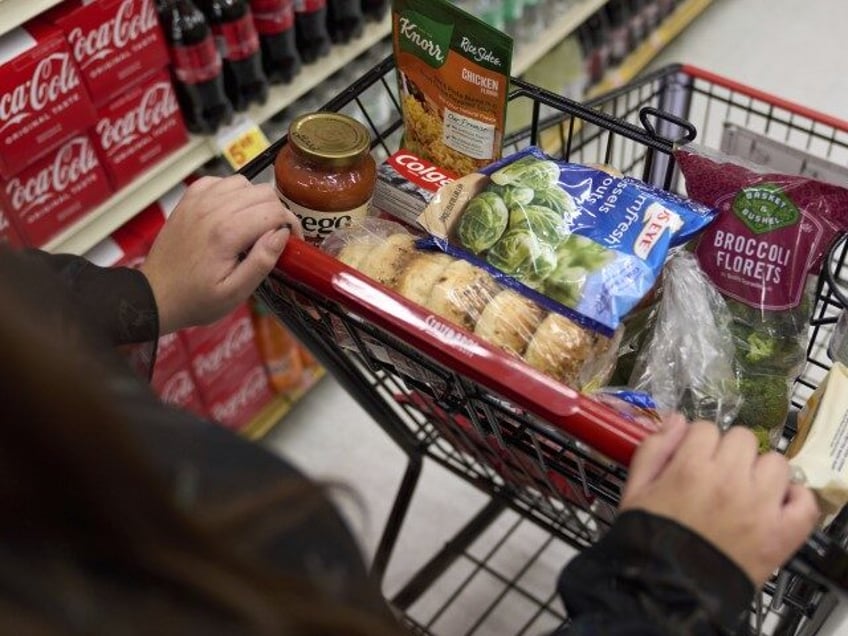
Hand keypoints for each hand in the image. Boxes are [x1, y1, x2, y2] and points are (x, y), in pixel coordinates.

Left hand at [140, 175, 302, 333]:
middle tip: (275, 235)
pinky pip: (219, 181)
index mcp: (227, 233)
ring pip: (243, 182)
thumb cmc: (197, 299)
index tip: (292, 240)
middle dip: (277, 211)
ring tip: (254, 223)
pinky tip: (232, 211)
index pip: (274, 211)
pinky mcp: (188, 200)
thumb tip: (282, 234)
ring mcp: (197, 201)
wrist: (156, 295)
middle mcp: (212, 209)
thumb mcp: (236, 292)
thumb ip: (262, 261)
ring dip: (255, 200)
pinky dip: (232, 192)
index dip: (291, 224)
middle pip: (263, 193)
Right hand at [620, 415, 819, 586]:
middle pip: (742, 438)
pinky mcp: (782, 534)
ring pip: (775, 462)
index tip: (692, 458)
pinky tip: (775, 504)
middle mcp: (730, 480)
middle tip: (717, 474)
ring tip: (745, 490)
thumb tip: (677, 420)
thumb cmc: (649, 537)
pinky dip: (794, 499)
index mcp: (691, 467)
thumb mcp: (635, 489)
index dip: (696, 442)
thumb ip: (654, 448)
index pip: (705, 428)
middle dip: (728, 451)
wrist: (668, 588)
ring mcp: (761, 507)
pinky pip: (804, 501)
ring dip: (760, 471)